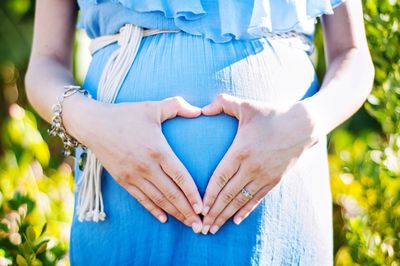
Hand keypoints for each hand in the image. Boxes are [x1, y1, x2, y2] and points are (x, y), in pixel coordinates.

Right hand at [72, 96, 203, 232]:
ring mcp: (133, 176)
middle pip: (171, 193)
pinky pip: (141, 199)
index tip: (203, 207)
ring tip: (188, 224)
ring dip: (174, 213)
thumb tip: (199, 110)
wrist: (93, 124)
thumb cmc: (125, 114)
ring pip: (158, 200)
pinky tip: (164, 219)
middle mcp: (146, 167)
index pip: (180, 176)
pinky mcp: (123, 180)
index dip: (192, 193)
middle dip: (187, 211)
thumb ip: (177, 106)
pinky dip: (153, 210)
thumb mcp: (152, 107)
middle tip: (200, 225)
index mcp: (157, 150)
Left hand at [199, 93, 318, 233]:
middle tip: (201, 227)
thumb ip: (223, 103)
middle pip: (228, 195)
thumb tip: (201, 108)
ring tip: (214, 229)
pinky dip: (245, 210)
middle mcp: (251, 167)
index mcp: (241, 151)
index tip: (199, 209)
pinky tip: (236, 220)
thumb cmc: (272, 114)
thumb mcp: (247, 105)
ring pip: (240, 201)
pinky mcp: (274, 180)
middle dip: (213, 212)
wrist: (304, 125)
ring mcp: (264, 176)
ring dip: (226, 216)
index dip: (208, 196)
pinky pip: (256, 199)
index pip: (220, 179)